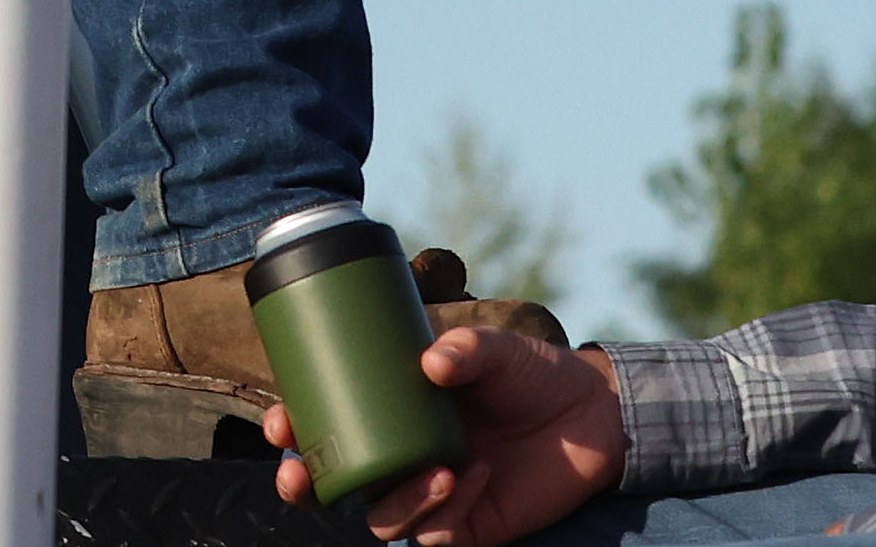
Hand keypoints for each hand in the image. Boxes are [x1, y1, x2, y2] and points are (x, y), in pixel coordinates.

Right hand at [271, 323, 626, 546]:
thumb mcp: (497, 349)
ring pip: (382, 520)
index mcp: (391, 412)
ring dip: (399, 501)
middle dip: (305, 485)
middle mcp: (402, 456)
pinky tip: (478, 476)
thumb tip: (431, 364)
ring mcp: (432, 494)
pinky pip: (436, 536)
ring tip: (442, 470)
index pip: (326, 425)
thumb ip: (468, 349)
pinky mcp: (468, 526)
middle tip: (300, 472)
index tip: (281, 422)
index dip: (292, 430)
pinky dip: (449, 511)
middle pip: (333, 485)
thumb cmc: (532, 373)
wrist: (594, 415)